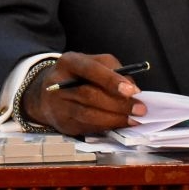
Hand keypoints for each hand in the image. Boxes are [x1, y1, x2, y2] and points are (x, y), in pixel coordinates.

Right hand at [21, 52, 146, 136]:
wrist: (48, 94)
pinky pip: (87, 127)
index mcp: (68, 63)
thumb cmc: (78, 76)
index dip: (111, 80)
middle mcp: (58, 84)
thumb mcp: (92, 63)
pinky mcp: (63, 123)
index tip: (132, 91)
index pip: (89, 70)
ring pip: (88, 114)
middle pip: (89, 95)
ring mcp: (58, 106)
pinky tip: (120, 124)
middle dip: (118, 104)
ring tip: (134, 119)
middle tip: (140, 109)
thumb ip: (113, 70)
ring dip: (115, 118)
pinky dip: (107, 126)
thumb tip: (133, 89)